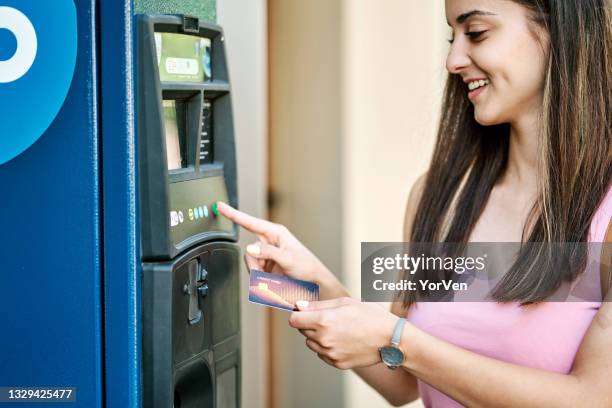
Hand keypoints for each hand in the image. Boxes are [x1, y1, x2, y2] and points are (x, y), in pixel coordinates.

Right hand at [216, 201, 330, 284]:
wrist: (314, 284)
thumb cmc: (307, 267)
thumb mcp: (288, 259)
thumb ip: (268, 253)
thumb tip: (250, 248)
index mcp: (275, 233)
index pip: (249, 222)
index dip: (233, 214)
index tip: (220, 205)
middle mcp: (269, 242)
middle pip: (249, 252)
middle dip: (256, 266)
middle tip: (269, 274)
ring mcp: (267, 255)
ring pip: (251, 265)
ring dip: (260, 275)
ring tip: (276, 279)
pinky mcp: (266, 267)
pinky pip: (254, 273)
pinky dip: (262, 280)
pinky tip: (274, 281)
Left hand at [289, 297, 398, 369]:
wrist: (390, 338)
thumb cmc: (370, 315)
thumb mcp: (344, 303)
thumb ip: (318, 305)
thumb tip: (298, 306)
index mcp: (324, 320)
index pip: (294, 320)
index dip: (298, 314)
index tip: (305, 312)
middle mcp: (324, 339)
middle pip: (302, 331)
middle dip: (310, 324)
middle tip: (329, 318)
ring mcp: (330, 353)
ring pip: (311, 344)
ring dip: (318, 337)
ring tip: (338, 330)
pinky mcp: (337, 363)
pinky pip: (322, 354)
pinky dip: (327, 348)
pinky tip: (343, 340)